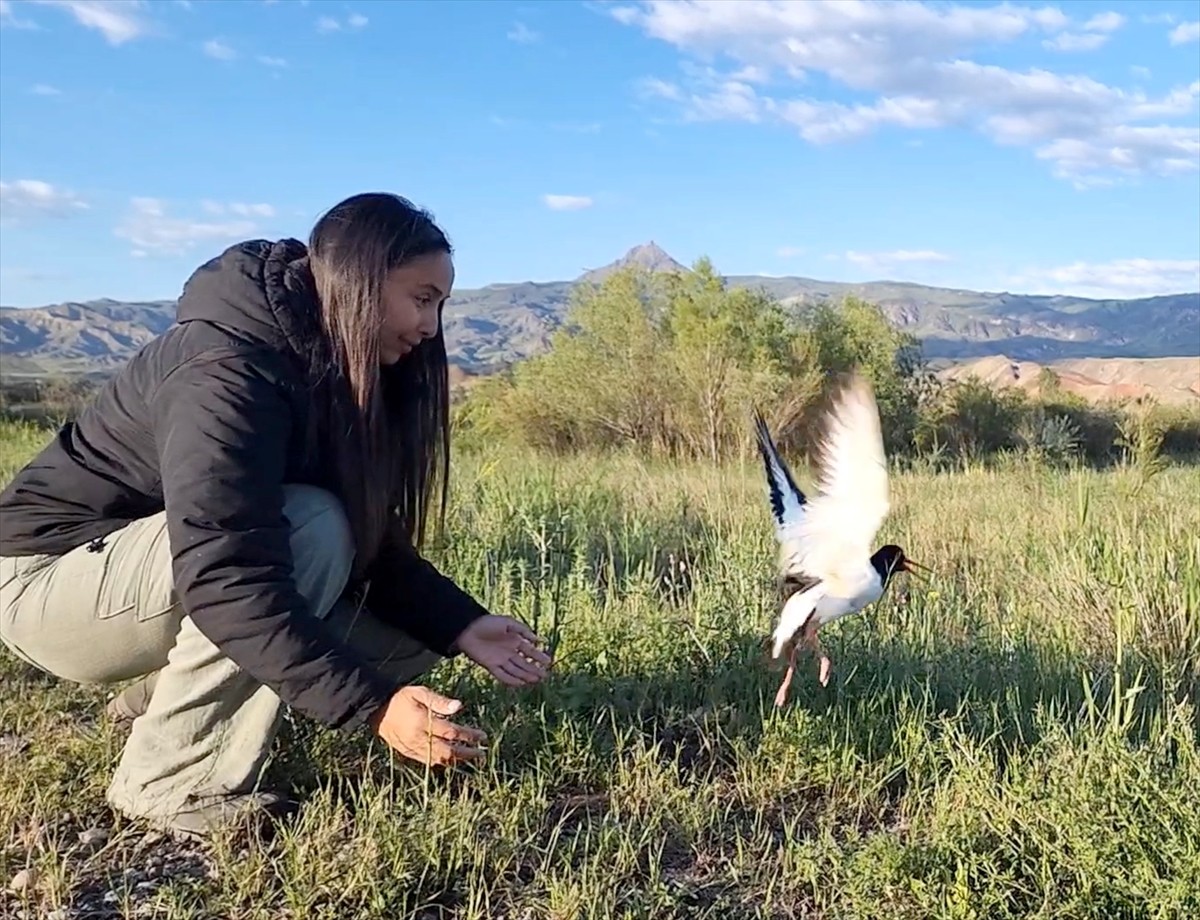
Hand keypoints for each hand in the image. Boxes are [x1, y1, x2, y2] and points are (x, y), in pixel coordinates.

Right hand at [368, 685, 486, 766]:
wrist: (376, 709)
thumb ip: (439, 701)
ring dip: (457, 760)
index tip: (483, 737)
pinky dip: (442, 762)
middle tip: (482, 754)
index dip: (469, 736)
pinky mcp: (407, 753)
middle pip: (448, 751)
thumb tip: (459, 707)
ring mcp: (412, 748)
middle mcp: (418, 738)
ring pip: (438, 759)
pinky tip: (452, 759)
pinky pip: (427, 761)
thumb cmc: (401, 698)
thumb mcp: (420, 693)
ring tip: (471, 757)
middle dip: (467, 753)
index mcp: (422, 722)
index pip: (452, 733)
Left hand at [454, 615, 552, 686]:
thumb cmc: (488, 623)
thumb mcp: (508, 622)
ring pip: (516, 670)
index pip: (530, 651)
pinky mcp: (491, 666)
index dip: (539, 656)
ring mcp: (500, 660)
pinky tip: (521, 683)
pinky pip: (503, 675)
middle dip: (535, 669)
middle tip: (546, 675)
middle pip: (524, 663)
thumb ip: (523, 630)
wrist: (469, 628)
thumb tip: (538, 639)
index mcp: (514, 640)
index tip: (548, 662)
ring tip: (537, 680)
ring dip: (526, 675)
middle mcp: (509, 652)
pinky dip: (512, 680)